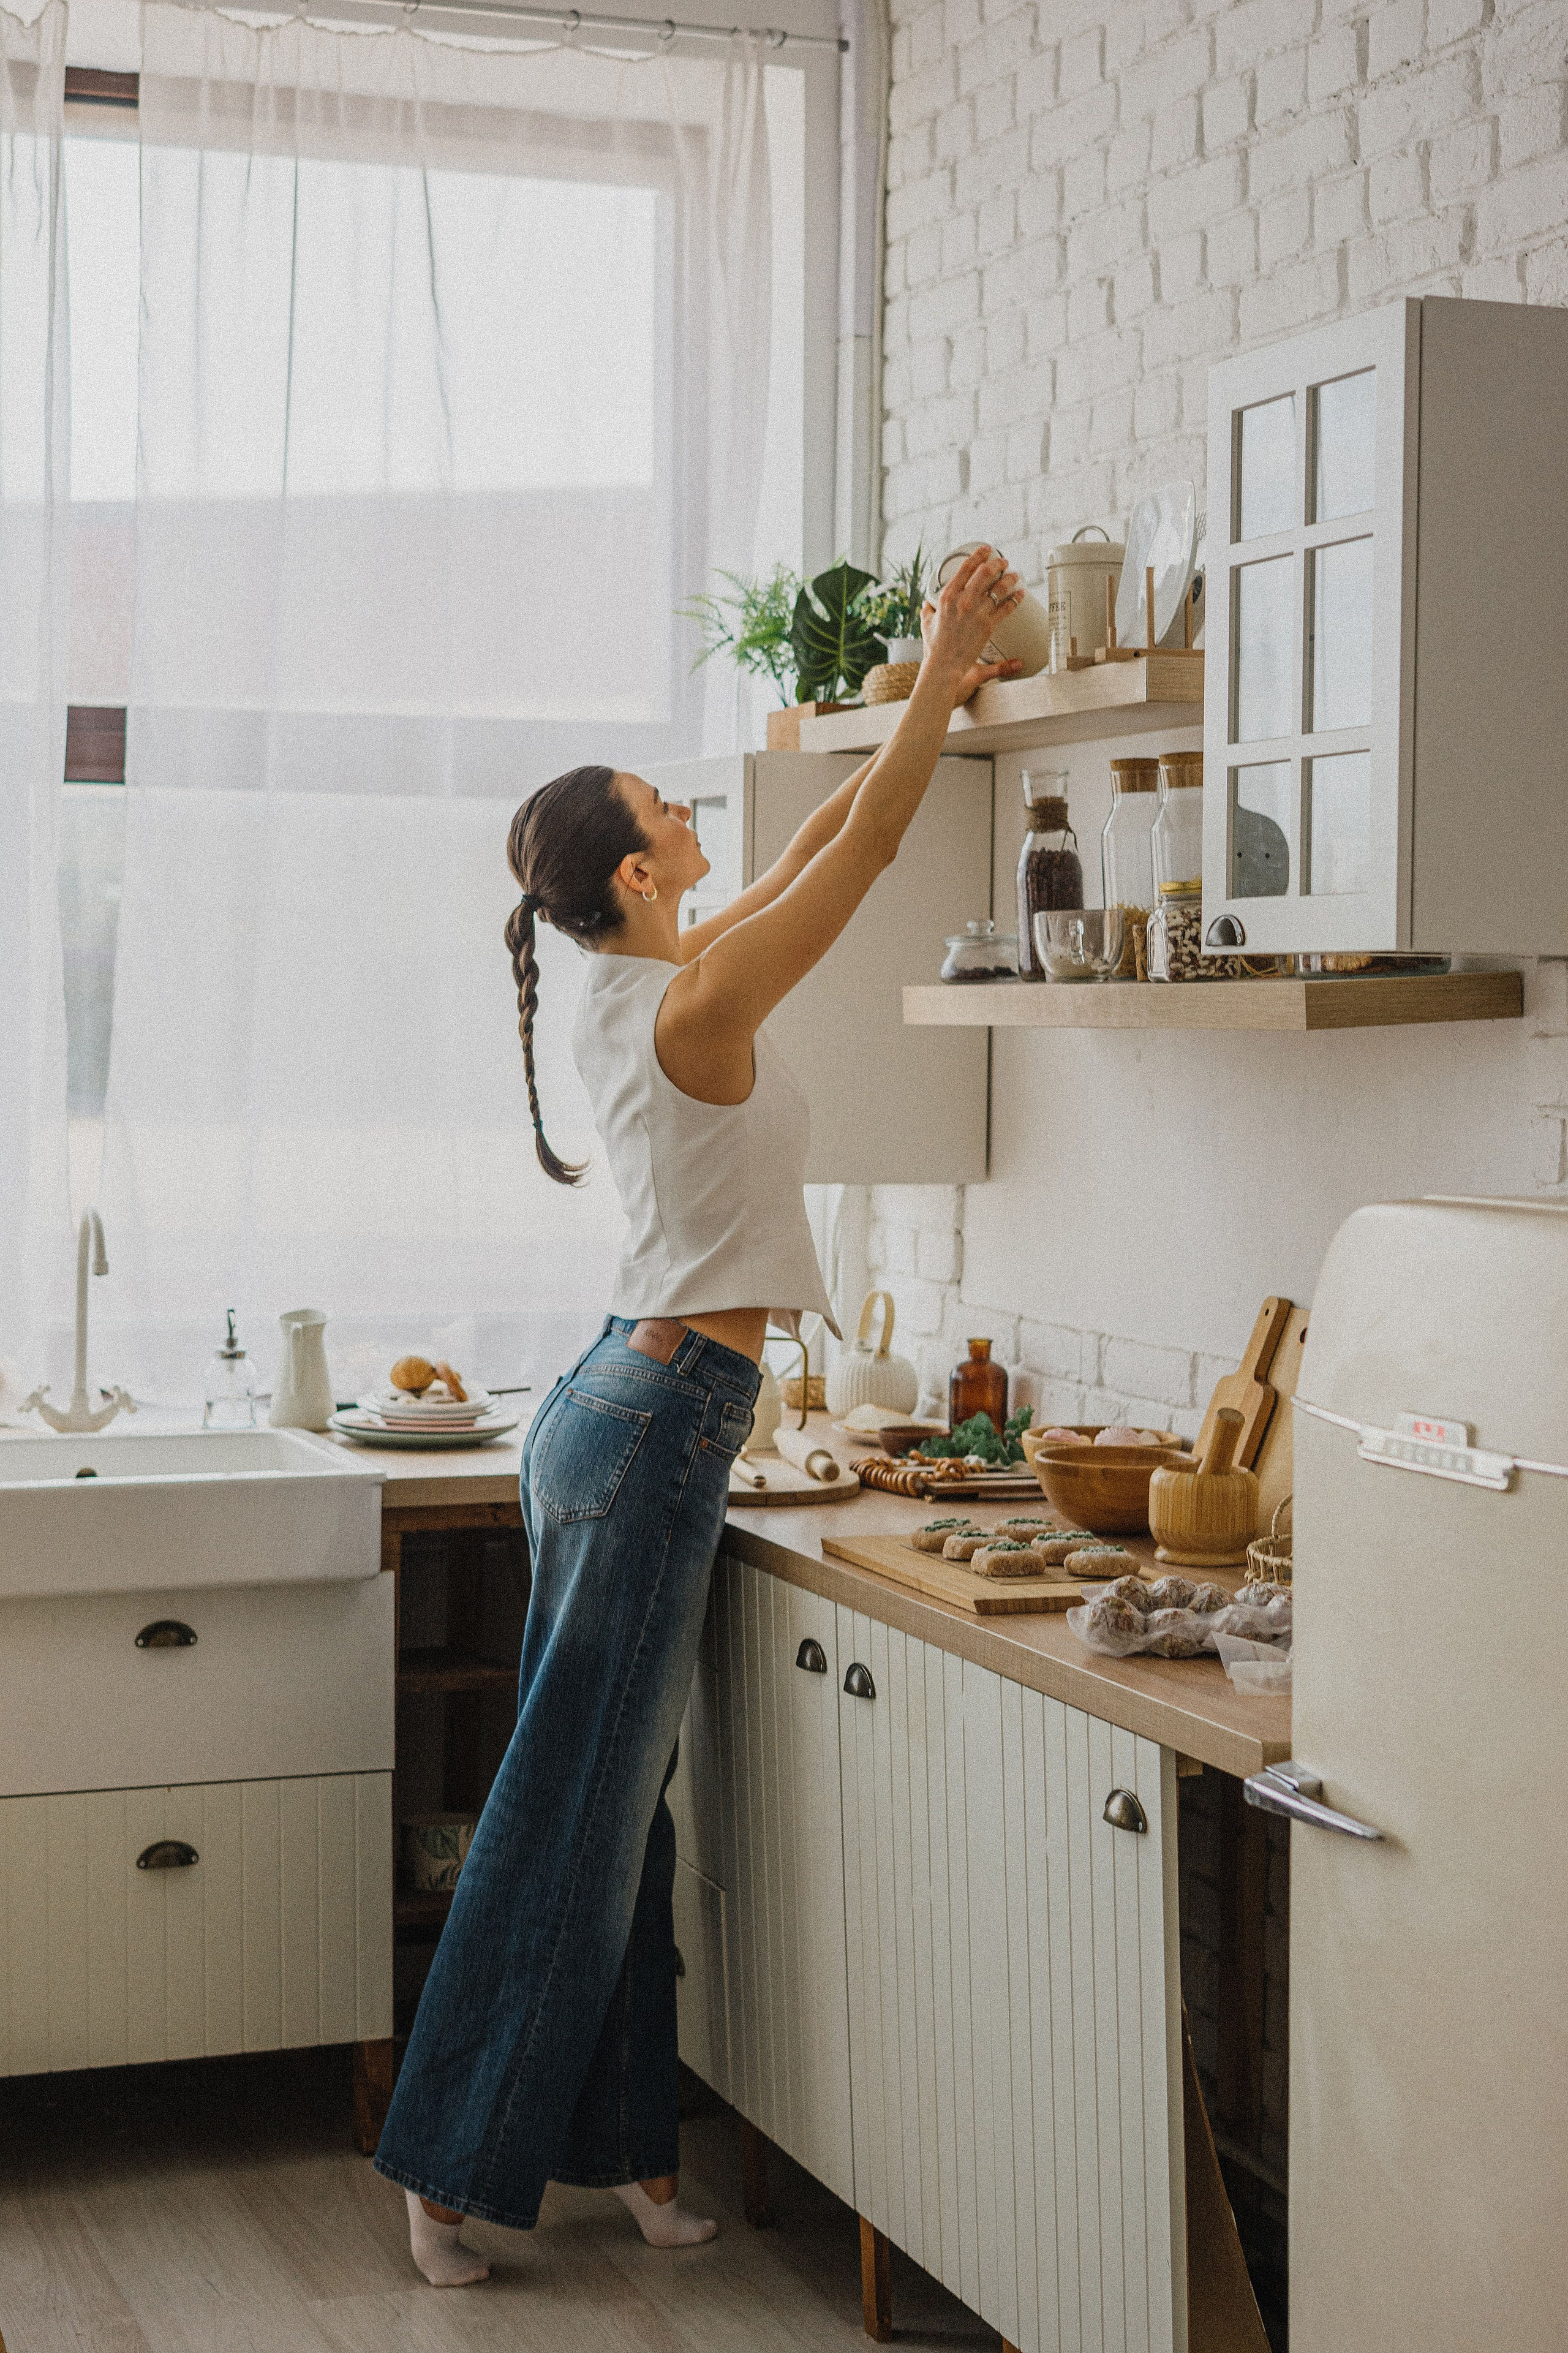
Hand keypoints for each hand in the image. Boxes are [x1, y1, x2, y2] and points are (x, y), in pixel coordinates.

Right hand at [920, 547, 1024, 693]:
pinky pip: (1006, 607)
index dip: (979, 555)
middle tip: (1003, 562)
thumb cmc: (934, 646)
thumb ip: (927, 610)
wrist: (944, 665)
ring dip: (1010, 578)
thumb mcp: (926, 623)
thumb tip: (927, 603)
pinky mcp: (988, 625)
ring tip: (1014, 575)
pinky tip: (1020, 593)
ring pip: (999, 588)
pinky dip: (1016, 598)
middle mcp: (963, 600)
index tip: (987, 549)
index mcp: (947, 596)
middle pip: (986, 573)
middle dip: (998, 563)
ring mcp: (977, 612)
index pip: (966, 567)